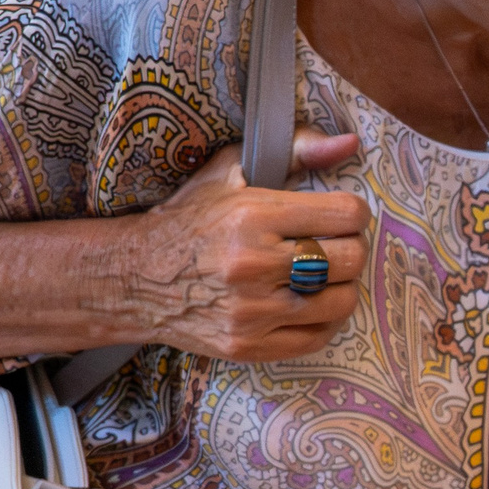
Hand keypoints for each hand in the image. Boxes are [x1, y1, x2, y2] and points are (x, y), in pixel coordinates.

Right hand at [120, 129, 369, 358]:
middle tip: (335, 244)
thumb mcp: (232, 170)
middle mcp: (253, 265)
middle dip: (351, 247)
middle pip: (350, 259)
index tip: (342, 215)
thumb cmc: (191, 219)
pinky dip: (325, 320)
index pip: (346, 215)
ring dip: (341, 285)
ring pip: (341, 302)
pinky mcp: (248, 346)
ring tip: (323, 275)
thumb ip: (295, 150)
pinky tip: (311, 303)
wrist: (134, 277)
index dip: (353, 213)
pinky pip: (318, 337)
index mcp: (253, 216)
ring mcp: (251, 312)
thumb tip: (349, 142)